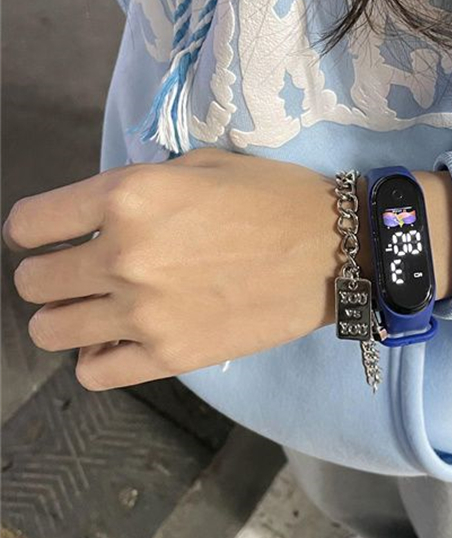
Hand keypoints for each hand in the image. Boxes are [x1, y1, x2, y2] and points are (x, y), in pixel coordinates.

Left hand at [3, 149, 341, 389]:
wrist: (334, 249)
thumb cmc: (273, 196)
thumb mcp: (201, 165)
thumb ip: (139, 188)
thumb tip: (99, 220)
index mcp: (128, 197)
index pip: (30, 224)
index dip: (32, 230)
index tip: (48, 236)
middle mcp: (122, 257)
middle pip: (33, 284)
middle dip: (47, 274)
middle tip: (81, 270)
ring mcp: (143, 314)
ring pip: (50, 331)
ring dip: (66, 316)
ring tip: (97, 307)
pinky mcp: (171, 356)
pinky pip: (94, 372)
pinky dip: (96, 357)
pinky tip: (118, 341)